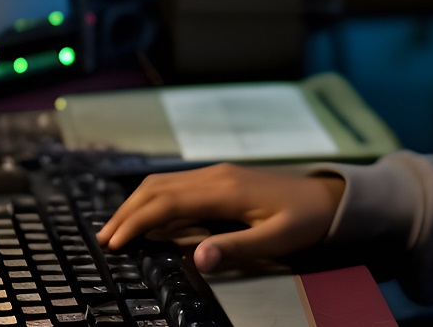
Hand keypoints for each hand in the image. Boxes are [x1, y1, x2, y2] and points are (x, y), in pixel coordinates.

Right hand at [96, 164, 344, 272]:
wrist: (328, 197)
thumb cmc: (305, 220)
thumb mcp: (276, 240)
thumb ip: (236, 249)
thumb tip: (197, 259)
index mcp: (224, 190)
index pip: (167, 204)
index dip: (137, 223)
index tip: (115, 243)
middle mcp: (215, 176)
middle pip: (157, 189)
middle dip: (127, 213)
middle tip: (104, 240)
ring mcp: (217, 174)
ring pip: (163, 184)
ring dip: (136, 204)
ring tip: (117, 229)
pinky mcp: (220, 178)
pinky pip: (177, 186)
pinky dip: (154, 200)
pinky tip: (148, 218)